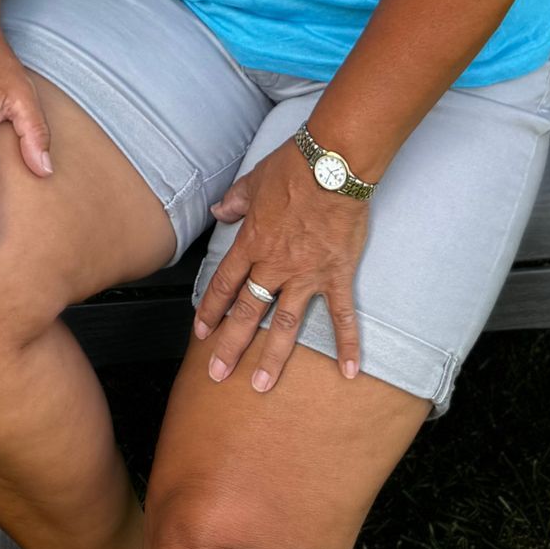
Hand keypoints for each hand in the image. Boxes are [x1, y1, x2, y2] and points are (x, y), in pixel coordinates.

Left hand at [191, 140, 367, 391]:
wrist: (332, 164)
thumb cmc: (292, 167)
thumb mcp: (254, 180)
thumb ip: (235, 201)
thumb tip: (219, 211)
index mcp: (253, 242)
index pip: (225, 283)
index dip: (211, 309)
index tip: (200, 332)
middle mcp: (275, 265)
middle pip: (248, 312)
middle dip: (230, 344)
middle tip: (217, 372)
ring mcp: (307, 274)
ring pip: (285, 323)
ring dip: (273, 356)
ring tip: (261, 384)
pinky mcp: (336, 275)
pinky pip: (342, 315)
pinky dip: (347, 344)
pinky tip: (348, 372)